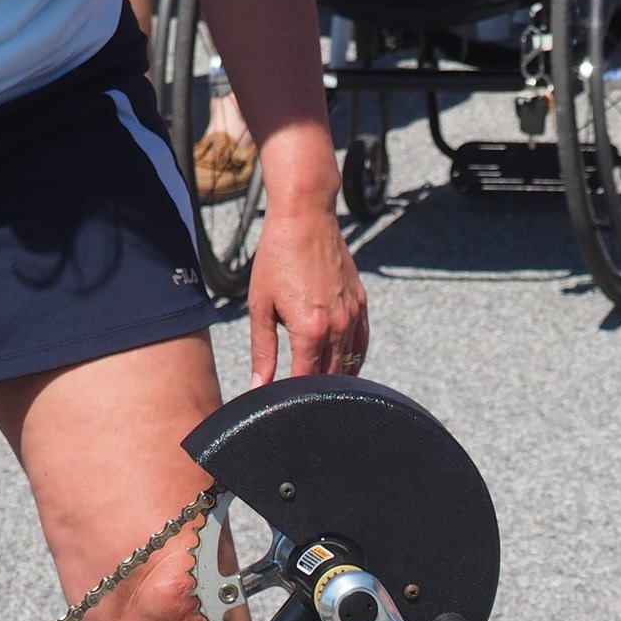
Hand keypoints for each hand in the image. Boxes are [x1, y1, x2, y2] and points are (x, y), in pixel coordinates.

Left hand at [247, 203, 368, 385]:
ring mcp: (353, 315)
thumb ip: (263, 349)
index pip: (305, 380)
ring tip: (317, 388)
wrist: (305, 216)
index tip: (280, 403)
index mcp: (310, 330)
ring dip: (334, 378)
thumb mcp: (261, 305)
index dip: (292, 396)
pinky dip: (353, 359)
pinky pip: (362, 343)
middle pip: (330, 377)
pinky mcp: (361, 303)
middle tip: (298, 398)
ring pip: (349, 363)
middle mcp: (337, 326)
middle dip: (314, 391)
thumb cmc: (276, 257)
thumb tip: (258, 385)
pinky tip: (341, 366)